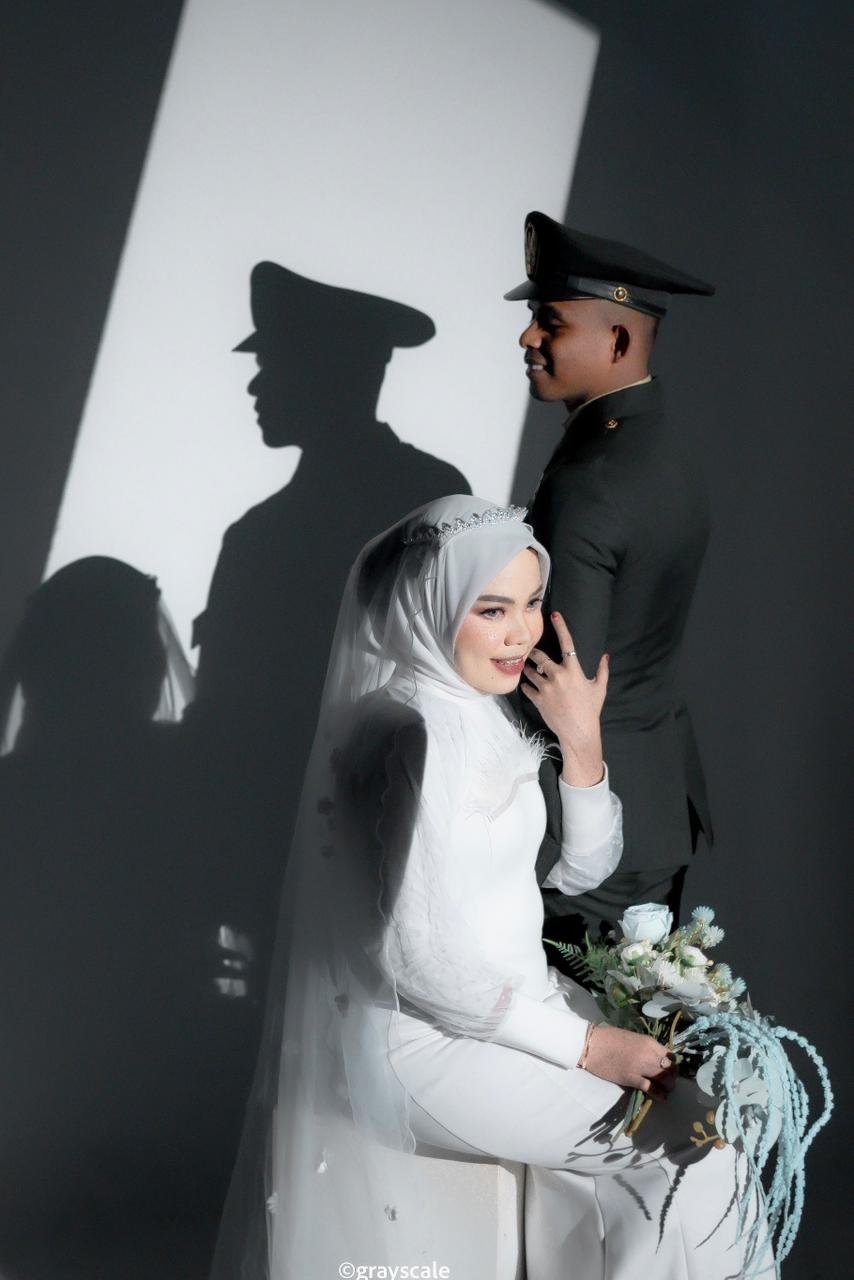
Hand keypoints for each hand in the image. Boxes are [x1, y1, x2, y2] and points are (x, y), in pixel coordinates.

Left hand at [521, 612, 607, 785]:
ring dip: (527, 668)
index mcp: (574, 671)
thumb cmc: (590, 710)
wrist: (579, 732)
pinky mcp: (538, 700)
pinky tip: (528, 685)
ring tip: (527, 669)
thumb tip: (606, 656)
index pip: (567, 643)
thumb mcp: (599, 689)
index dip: (561, 627)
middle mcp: (558, 676)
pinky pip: (526, 687)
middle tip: (530, 652)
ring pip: (530, 671)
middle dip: (533, 652)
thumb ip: (602, 671)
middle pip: (540, 656)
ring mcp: (547, 688)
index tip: (555, 615)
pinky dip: (526, 685)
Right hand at [583, 1024, 676, 1100]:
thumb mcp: (632, 1038)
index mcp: (649, 1042)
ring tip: (665, 1089)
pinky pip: (651, 1088)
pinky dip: (659, 1094)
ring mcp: (640, 1066)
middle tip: (668, 1082)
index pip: (670, 1055)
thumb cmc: (609, 1038)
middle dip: (672, 1077)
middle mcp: (648, 1053)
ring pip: (664, 1078)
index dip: (672, 1065)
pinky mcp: (632, 1078)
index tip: (669, 1070)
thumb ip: (645, 1047)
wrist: (592, 1044)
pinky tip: (662, 1098)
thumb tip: (654, 1058)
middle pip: (670, 1068)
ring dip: (667, 1086)